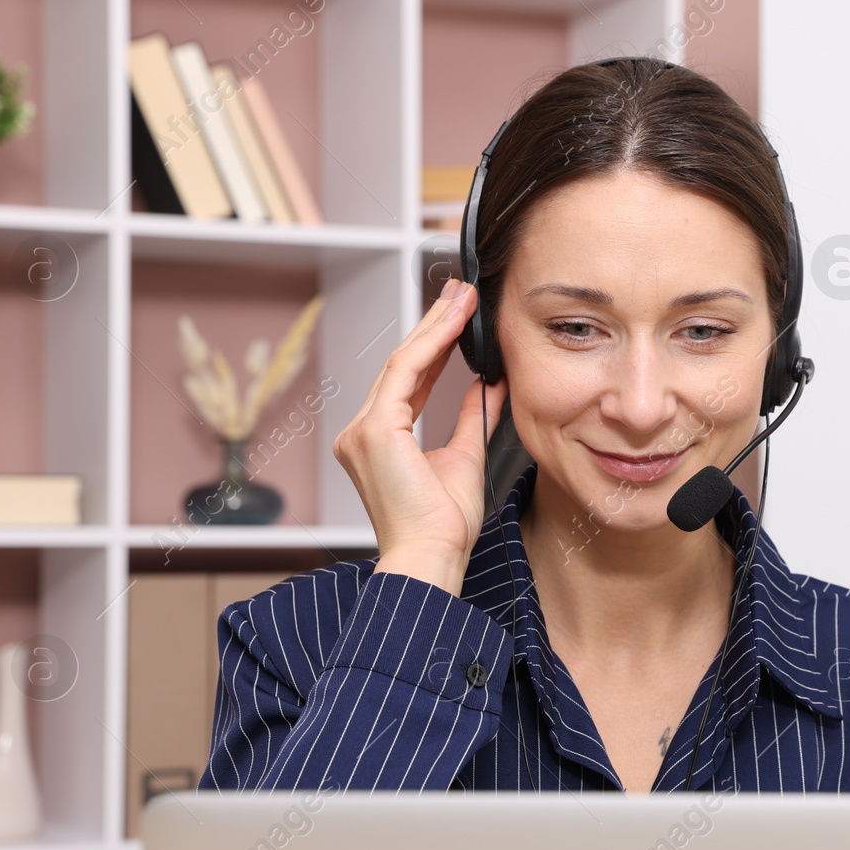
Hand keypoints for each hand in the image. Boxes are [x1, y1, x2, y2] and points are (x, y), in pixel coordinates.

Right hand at [333, 278, 508, 594]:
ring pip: (401, 362)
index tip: (456, 317)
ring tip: (460, 297)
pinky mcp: (375, 431)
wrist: (431, 557)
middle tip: (458, 292)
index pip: (408, 381)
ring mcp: (363, 430)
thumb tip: (487, 385)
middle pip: (401, 365)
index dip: (433, 346)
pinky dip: (432, 343)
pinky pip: (405, 373)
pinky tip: (454, 323)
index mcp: (378, 442)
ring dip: (434, 326)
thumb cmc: (442, 526)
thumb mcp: (465, 458)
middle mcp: (362, 432)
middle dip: (432, 325)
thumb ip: (471, 418)